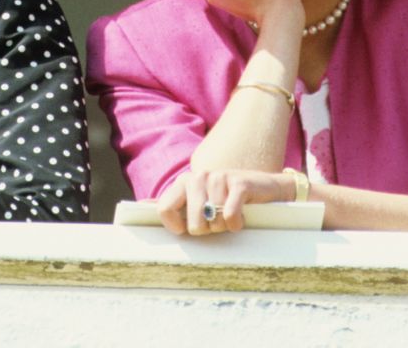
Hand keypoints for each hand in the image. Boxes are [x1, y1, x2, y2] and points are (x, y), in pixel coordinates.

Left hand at [157, 169, 293, 235]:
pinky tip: (242, 217)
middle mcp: (199, 176)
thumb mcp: (198, 201)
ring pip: (213, 223)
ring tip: (230, 216)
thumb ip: (171, 203)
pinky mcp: (239, 183)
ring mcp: (219, 178)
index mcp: (184, 181)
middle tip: (217, 221)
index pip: (164, 209)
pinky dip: (237, 224)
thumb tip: (140, 205)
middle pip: (192, 224)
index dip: (178, 227)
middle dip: (208, 230)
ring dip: (224, 227)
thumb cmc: (228, 200)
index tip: (191, 228)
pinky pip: (230, 216)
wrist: (267, 189)